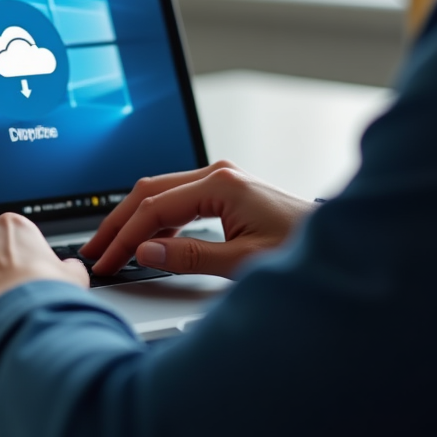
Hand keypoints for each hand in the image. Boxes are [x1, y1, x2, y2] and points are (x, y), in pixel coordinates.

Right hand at [81, 160, 313, 277]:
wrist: (342, 246)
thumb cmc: (301, 249)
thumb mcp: (241, 262)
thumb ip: (189, 256)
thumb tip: (145, 253)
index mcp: (220, 184)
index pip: (154, 208)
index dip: (125, 237)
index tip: (106, 260)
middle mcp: (218, 174)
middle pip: (149, 192)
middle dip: (118, 223)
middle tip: (94, 251)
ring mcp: (221, 180)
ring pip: (160, 194)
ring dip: (134, 222)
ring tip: (112, 248)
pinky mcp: (225, 192)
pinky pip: (178, 201)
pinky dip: (156, 221)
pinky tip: (146, 243)